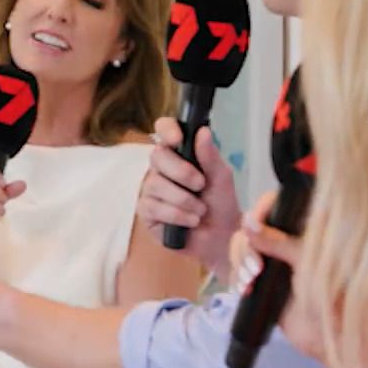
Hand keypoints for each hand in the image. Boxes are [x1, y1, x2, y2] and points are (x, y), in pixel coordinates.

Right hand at [137, 118, 240, 278]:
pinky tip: (190, 221)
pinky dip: (177, 215)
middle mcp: (161, 168)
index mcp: (179, 153)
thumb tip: (203, 131)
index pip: (164, 129)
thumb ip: (210, 156)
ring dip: (185, 200)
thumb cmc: (221, 204)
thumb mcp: (221, 178)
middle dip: (183, 173)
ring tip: (200, 211)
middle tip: (201, 185)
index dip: (167, 130)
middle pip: (158, 156)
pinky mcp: (145, 210)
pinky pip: (155, 206)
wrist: (221, 238)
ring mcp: (150, 188)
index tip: (178, 140)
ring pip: (157, 184)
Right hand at [231, 194, 320, 361]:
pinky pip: (239, 267)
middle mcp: (286, 238)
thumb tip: (249, 224)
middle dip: (247, 247)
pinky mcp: (261, 277)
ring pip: (241, 246)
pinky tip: (244, 289)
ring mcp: (272, 258)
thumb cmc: (329, 297)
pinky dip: (237, 275)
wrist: (326, 337)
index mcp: (302, 228)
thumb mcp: (305, 264)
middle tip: (256, 270)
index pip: (274, 204)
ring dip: (240, 263)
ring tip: (250, 283)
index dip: (260, 212)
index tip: (251, 229)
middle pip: (250, 226)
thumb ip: (278, 242)